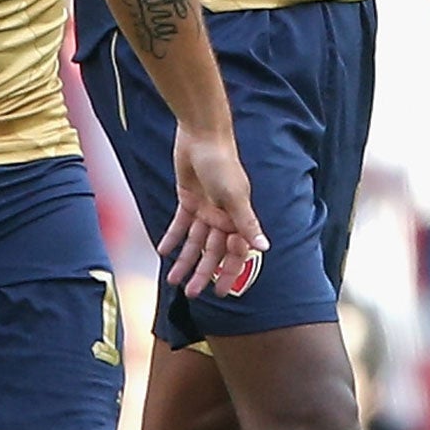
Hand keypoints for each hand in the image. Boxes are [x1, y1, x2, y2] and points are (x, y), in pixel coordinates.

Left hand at [159, 126, 268, 298]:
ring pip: (194, 242)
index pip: (234, 252)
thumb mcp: (235, 196)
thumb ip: (246, 223)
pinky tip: (164, 251)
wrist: (201, 136)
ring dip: (184, 261)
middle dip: (202, 273)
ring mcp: (205, 209)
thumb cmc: (223, 163)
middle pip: (212, 252)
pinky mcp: (188, 200)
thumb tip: (265, 247)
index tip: (219, 292)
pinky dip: (172, 238)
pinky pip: (180, 224)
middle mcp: (222, 217)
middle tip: (191, 293)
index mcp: (237, 218)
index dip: (228, 272)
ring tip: (172, 279)